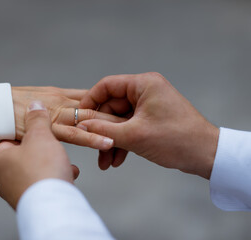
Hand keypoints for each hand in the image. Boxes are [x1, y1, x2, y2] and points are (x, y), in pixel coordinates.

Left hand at [0, 101, 78, 208]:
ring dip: (51, 163)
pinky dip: (53, 177)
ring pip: (35, 169)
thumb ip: (37, 119)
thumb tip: (35, 106)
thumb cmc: (42, 171)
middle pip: (25, 153)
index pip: (10, 137)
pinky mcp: (30, 200)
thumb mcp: (40, 136)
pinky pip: (42, 183)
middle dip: (44, 150)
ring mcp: (15, 190)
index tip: (40, 130)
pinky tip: (65, 174)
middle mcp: (2, 177)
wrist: (54, 206)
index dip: (28, 131)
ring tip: (62, 163)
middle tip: (52, 147)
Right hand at [12, 86, 124, 150]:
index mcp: (62, 94)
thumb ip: (58, 110)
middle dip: (117, 116)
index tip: (126, 113)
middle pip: (97, 106)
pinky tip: (108, 144)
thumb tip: (72, 120)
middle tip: (138, 124)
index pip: (93, 96)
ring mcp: (57, 112)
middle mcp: (63, 100)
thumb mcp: (39, 103)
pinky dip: (92, 138)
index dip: (111, 104)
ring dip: (110, 126)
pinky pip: (74, 133)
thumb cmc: (13, 106)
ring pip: (89, 118)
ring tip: (132, 134)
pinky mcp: (48, 127)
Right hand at [78, 73, 219, 178]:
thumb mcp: (134, 135)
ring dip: (111, 140)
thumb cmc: (176, 139)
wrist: (206, 155)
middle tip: (94, 149)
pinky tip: (117, 160)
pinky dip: (122, 142)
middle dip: (102, 130)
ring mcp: (149, 105)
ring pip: (119, 120)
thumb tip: (81, 125)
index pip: (106, 86)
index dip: (90, 102)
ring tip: (105, 162)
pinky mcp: (152, 119)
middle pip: (112, 107)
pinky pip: (130, 127)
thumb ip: (104, 129)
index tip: (80, 119)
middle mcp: (146, 91)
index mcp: (143, 84)